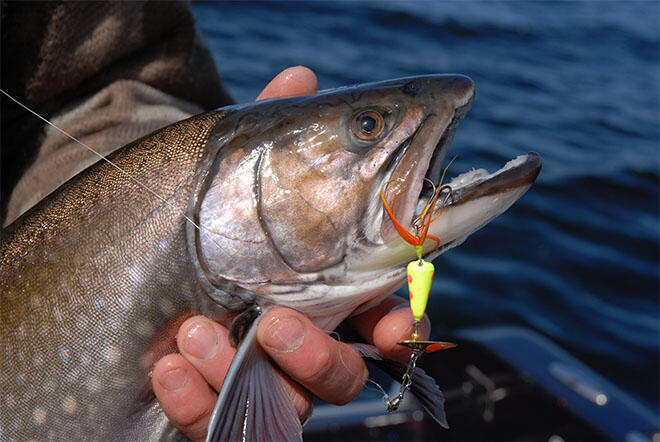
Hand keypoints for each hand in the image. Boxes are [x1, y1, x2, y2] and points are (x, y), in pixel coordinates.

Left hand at [152, 67, 430, 440]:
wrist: (133, 256)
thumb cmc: (203, 215)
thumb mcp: (233, 172)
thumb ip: (271, 131)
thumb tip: (301, 76)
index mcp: (328, 289)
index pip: (386, 319)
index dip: (400, 326)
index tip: (390, 322)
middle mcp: (303, 340)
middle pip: (345, 377)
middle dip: (320, 358)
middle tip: (278, 321)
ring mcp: (260, 380)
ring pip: (288, 409)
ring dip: (246, 373)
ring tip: (194, 332)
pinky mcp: (217, 407)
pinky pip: (220, 427)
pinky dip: (198, 401)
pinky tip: (168, 367)